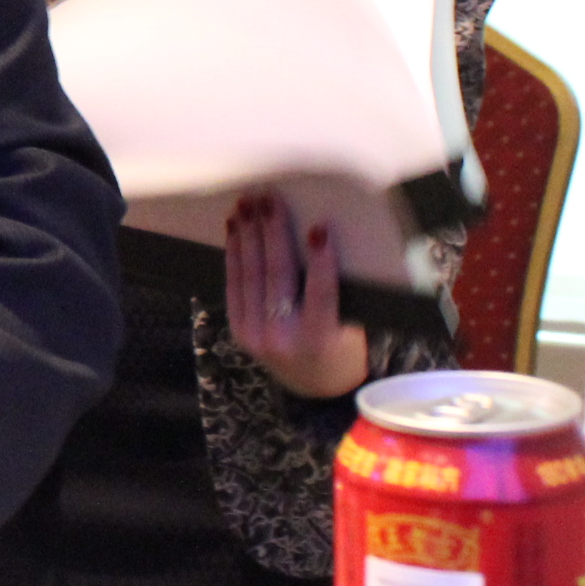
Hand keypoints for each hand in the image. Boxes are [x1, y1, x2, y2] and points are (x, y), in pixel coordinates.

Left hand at [224, 189, 369, 397]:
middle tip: (270, 198)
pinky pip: (235, 284)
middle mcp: (282, 337)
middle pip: (277, 275)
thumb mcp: (350, 326)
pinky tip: (235, 228)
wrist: (314, 387)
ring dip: (249, 235)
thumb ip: (333, 292)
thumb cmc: (341, 348)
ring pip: (251, 275)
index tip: (320, 227)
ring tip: (248, 204)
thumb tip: (319, 238)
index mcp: (319, 339)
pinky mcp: (238, 329)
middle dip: (273, 232)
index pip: (321, 293)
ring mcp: (255, 334)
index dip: (320, 259)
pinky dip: (234, 254)